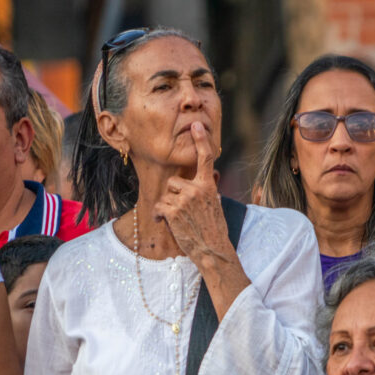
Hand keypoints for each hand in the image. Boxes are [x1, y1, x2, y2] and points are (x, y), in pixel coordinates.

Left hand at [154, 122, 230, 263]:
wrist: (212, 249)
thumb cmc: (215, 228)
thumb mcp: (216, 204)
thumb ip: (209, 188)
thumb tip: (213, 174)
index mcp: (209, 185)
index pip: (205, 158)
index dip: (201, 140)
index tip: (196, 125)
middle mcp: (197, 189)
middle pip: (174, 182)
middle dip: (174, 195)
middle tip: (183, 210)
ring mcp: (184, 200)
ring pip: (166, 195)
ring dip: (168, 206)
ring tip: (178, 219)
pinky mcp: (173, 212)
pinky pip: (159, 207)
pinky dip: (159, 216)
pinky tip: (166, 223)